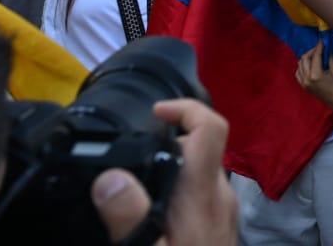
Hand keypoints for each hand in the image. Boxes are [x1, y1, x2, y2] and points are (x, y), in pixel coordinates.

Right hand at [91, 98, 237, 245]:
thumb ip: (130, 217)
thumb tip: (110, 178)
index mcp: (201, 195)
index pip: (210, 128)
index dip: (185, 108)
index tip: (156, 111)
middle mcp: (219, 196)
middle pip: (200, 146)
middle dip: (166, 141)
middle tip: (130, 150)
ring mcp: (223, 210)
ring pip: (200, 169)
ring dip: (171, 164)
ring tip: (136, 177)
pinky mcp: (219, 224)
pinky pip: (200, 190)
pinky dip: (177, 186)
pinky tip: (153, 205)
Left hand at [295, 43, 332, 111]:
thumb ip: (329, 57)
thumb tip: (324, 48)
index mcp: (315, 75)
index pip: (315, 56)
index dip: (319, 46)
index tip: (322, 40)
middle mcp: (306, 79)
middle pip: (304, 59)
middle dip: (312, 51)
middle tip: (320, 48)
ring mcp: (303, 83)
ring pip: (300, 64)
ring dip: (307, 58)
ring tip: (315, 56)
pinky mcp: (303, 86)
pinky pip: (298, 72)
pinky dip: (302, 66)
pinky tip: (310, 65)